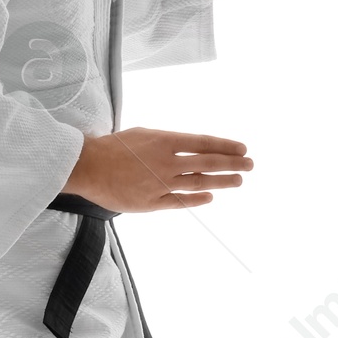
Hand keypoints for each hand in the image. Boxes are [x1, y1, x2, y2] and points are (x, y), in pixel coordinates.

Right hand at [62, 128, 251, 212]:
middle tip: (250, 164)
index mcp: (164, 141)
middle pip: (208, 163)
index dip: (225, 146)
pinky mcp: (151, 202)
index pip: (203, 143)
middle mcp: (167, 162)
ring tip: (238, 181)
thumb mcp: (142, 135)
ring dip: (222, 182)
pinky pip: (179, 201)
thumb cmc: (111, 148)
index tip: (242, 148)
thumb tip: (188, 149)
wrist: (87, 167)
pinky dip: (197, 199)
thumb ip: (167, 143)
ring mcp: (160, 183)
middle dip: (232, 163)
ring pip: (198, 182)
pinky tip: (210, 197)